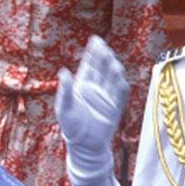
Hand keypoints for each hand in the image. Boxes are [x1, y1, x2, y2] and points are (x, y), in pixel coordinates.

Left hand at [54, 35, 128, 174]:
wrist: (84, 145)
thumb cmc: (71, 126)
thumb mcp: (63, 108)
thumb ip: (65, 90)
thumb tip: (63, 71)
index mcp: (82, 85)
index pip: (89, 65)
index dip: (93, 52)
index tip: (95, 40)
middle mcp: (96, 88)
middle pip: (102, 68)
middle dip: (104, 57)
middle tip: (104, 47)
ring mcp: (106, 97)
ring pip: (112, 78)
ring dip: (113, 69)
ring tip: (112, 62)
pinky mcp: (115, 107)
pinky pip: (120, 94)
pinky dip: (121, 85)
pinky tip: (120, 77)